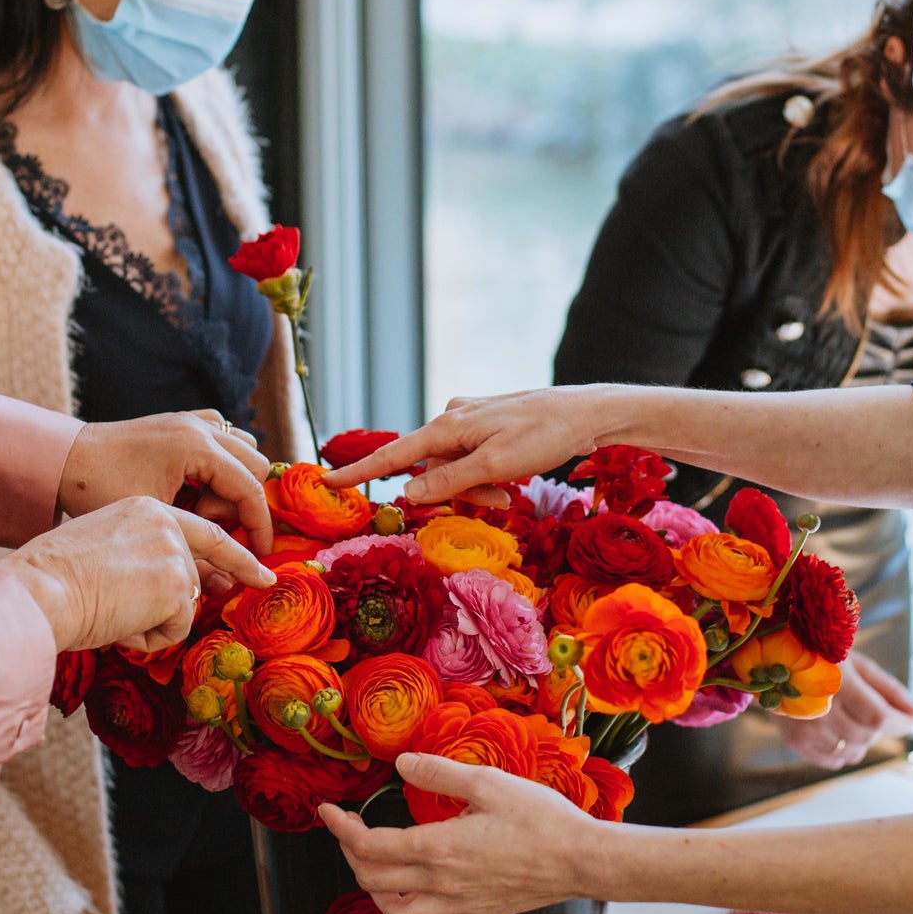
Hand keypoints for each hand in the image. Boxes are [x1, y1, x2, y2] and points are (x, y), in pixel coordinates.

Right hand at [0, 498, 274, 652]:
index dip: (237, 558)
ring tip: (108, 609)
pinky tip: (117, 624)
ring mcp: (176, 555)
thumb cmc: (53, 574)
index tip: (262, 574)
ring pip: (183, 606)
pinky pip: (175, 628)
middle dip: (173, 604)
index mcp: (148, 508)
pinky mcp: (177, 587)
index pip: (206, 533)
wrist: (40, 589)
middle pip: (193, 578)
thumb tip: (178, 587)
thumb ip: (143, 554)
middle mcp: (168, 525)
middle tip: (134, 612)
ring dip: (150, 621)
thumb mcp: (104, 545)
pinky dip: (148, 638)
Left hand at [59, 411, 274, 554]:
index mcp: (199, 447)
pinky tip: (195, 486)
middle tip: (207, 526)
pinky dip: (220, 463)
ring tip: (198, 505)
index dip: (260, 526)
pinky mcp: (181, 422)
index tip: (259, 557)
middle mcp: (202, 427)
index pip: (250, 489)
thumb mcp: (154, 524)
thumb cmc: (100, 490)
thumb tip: (226, 585)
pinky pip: (222, 438)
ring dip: (232, 481)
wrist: (64, 458)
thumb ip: (195, 554)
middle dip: (241, 503)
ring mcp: (192, 420)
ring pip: (243, 449)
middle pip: (255, 467)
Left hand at [318, 753, 598, 913]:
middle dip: (350, 853)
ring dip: (375, 891)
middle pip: (372, 880)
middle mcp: (441, 883)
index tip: (328, 811)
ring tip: (378, 864)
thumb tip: (402, 763)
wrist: (580, 859)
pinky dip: (409, 910)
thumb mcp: (488, 781)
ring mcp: (458, 905)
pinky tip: (416, 889)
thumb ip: (439, 773)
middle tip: (350, 830)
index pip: (369, 846)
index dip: (340, 828)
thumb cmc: (540, 819)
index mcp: (438, 848)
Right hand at [324, 387, 622, 504]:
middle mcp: (451, 418)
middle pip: (431, 469)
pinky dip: (485, 476)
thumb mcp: (494, 466)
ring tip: (508, 490)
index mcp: (447, 425)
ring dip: (475, 487)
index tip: (326, 483)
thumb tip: (405, 492)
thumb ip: (448, 481)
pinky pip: (470, 460)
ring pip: (453, 468)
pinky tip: (510, 479)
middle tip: (496, 499)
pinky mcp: (485, 427)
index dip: (360, 473)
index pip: (394, 455)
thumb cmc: (542, 436)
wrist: (585, 415)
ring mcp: (468, 421)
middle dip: (456, 491)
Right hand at [775, 651, 912, 769]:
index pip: (880, 717)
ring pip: (854, 751)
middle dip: (880, 727)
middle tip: (870, 709)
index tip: (910, 720)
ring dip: (862, 739)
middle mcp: (819, 708)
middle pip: (868, 735)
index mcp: (838, 681)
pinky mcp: (796, 742)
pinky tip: (836, 729)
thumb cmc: (821, 656)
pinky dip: (844, 750)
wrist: (769, 657)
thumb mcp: (858, 664)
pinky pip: (834, 760)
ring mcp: (805, 728)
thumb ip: (893, 692)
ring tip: (849, 715)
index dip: (901, 723)